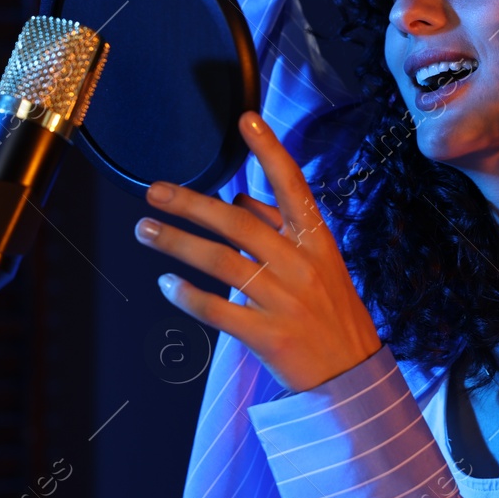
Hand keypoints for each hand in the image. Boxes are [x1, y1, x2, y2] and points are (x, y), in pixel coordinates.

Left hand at [132, 111, 382, 392]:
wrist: (353, 377)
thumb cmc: (332, 314)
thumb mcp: (320, 264)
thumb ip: (281, 230)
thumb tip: (241, 199)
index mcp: (316, 242)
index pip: (292, 187)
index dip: (270, 152)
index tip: (246, 120)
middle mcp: (301, 265)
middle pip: (237, 223)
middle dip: (191, 204)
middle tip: (154, 192)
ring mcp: (285, 301)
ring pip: (221, 263)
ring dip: (177, 243)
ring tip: (145, 230)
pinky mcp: (270, 336)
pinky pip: (220, 310)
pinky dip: (189, 296)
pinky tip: (167, 285)